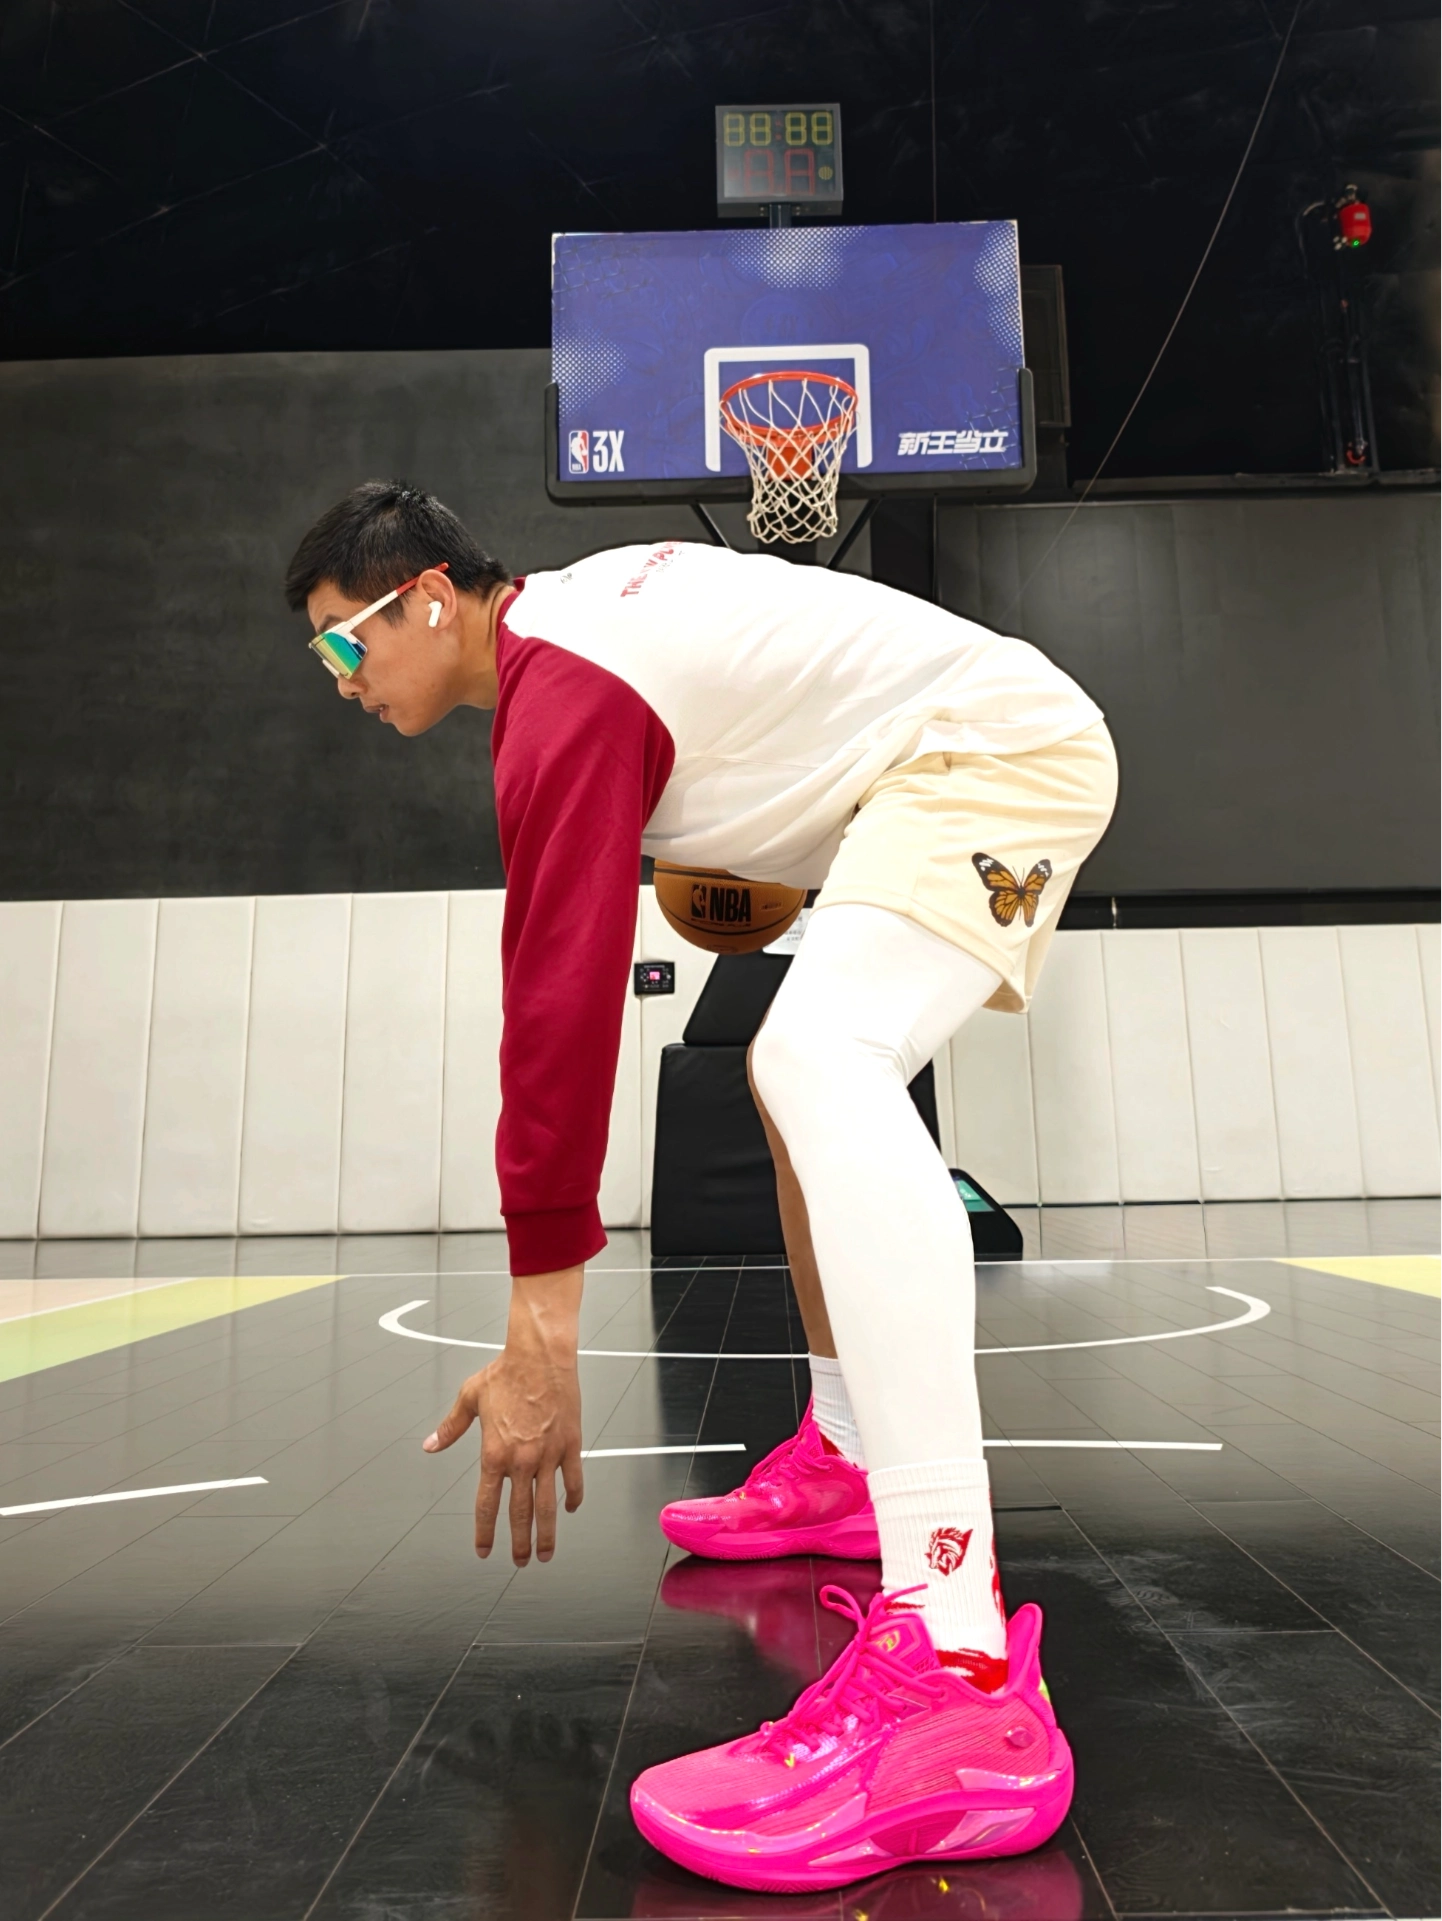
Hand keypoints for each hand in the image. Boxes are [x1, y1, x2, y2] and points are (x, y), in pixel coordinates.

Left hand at [423, 1266, 584, 1564]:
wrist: (540, 1356)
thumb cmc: (505, 1373)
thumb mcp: (470, 1398)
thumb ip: (451, 1427)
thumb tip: (431, 1445)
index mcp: (493, 1454)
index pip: (487, 1504)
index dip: (485, 1531)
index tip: (484, 1550)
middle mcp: (521, 1461)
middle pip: (519, 1514)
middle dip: (519, 1543)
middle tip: (521, 1562)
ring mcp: (548, 1455)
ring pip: (547, 1506)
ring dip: (547, 1534)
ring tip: (546, 1553)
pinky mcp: (570, 1445)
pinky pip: (573, 1480)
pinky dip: (572, 1497)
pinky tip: (570, 1509)